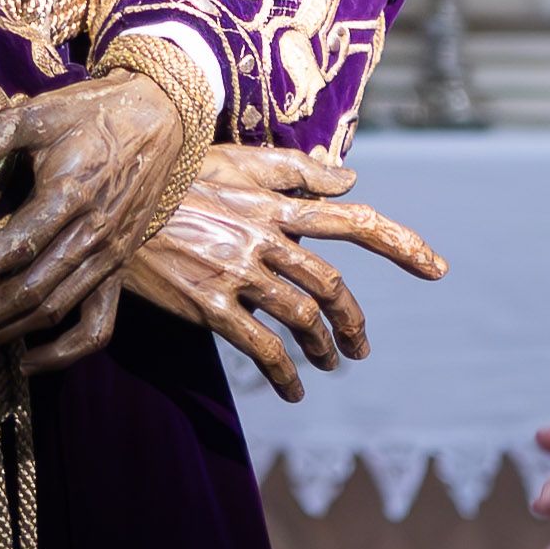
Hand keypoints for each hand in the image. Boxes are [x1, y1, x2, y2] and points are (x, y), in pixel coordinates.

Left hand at [0, 66, 194, 364]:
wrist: (160, 120)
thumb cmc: (94, 114)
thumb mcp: (44, 111)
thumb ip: (0, 131)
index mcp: (69, 196)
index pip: (12, 248)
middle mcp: (90, 236)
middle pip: (27, 293)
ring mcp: (108, 258)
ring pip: (52, 312)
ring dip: (2, 334)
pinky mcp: (119, 270)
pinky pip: (97, 326)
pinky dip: (64, 353)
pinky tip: (26, 360)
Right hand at [126, 146, 444, 398]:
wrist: (112, 200)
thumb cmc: (176, 176)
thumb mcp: (236, 160)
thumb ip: (295, 168)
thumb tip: (351, 175)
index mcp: (274, 203)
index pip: (351, 220)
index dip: (400, 243)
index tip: (437, 267)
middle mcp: (263, 236)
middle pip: (331, 283)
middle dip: (353, 319)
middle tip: (360, 346)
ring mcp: (237, 271)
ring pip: (303, 316)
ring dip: (325, 347)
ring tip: (330, 365)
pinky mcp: (208, 302)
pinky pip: (261, 347)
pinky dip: (286, 372)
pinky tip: (293, 388)